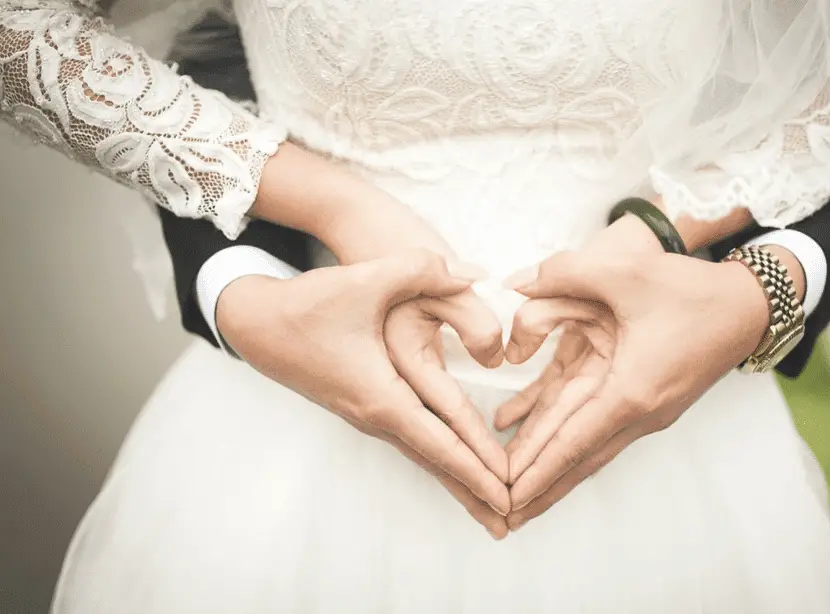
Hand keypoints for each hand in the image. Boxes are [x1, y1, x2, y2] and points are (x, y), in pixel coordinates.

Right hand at [216, 250, 510, 535]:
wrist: (255, 323)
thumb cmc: (307, 305)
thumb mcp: (365, 280)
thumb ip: (422, 270)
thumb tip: (473, 273)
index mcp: (381, 395)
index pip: (440, 441)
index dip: (477, 467)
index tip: (508, 494)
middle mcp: (375, 415)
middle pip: (435, 462)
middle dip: (474, 492)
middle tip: (511, 522)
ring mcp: (368, 415)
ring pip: (424, 455)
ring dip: (458, 480)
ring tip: (489, 506)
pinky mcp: (365, 406)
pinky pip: (412, 440)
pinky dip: (439, 458)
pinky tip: (454, 465)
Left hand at [498, 215, 772, 528]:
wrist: (748, 306)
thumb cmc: (692, 290)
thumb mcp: (626, 272)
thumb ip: (564, 272)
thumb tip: (514, 282)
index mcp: (630, 389)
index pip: (571, 441)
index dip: (534, 469)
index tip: (506, 497)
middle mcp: (640, 413)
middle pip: (578, 460)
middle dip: (539, 489)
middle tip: (502, 516)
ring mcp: (647, 413)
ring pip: (590, 452)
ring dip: (555, 476)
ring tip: (523, 501)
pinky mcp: (649, 405)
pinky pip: (602, 434)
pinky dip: (573, 449)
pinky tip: (549, 453)